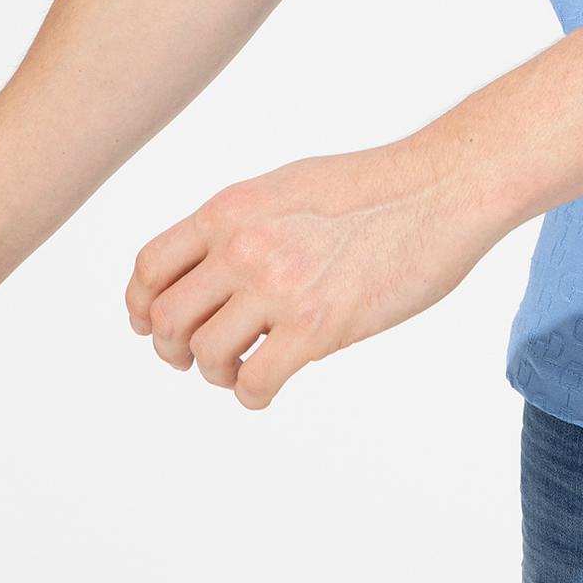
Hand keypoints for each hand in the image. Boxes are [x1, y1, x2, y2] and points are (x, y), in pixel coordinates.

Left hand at [124, 135, 499, 410]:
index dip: (142, 306)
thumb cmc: (377, 186)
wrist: (441, 189)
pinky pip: (253, 382)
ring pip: (203, 355)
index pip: (149, 267)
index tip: (154, 325)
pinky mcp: (316, 326)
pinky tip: (270, 386)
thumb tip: (217, 264)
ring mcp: (277, 286)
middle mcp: (243, 246)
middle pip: (165, 318)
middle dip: (174, 348)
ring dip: (216, 373)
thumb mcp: (289, 186)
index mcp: (231, 209)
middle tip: (201, 357)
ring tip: (244, 367)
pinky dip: (252, 396)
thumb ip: (244, 224)